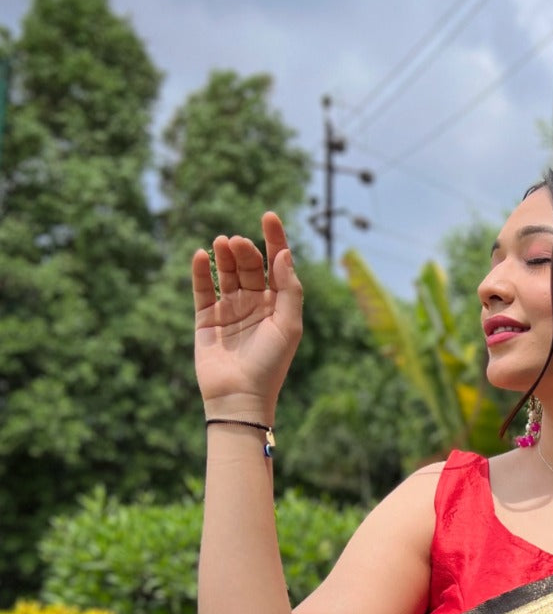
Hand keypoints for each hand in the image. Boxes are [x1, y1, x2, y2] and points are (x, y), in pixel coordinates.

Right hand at [192, 211, 302, 412]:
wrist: (239, 397)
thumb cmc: (270, 365)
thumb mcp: (288, 326)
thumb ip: (289, 289)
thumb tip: (284, 253)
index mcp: (279, 305)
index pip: (278, 264)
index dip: (275, 239)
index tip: (269, 216)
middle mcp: (255, 304)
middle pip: (251, 266)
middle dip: (245, 250)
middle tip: (237, 242)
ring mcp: (230, 310)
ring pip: (227, 274)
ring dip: (225, 256)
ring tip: (221, 243)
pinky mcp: (207, 319)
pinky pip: (202, 290)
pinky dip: (201, 272)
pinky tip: (202, 255)